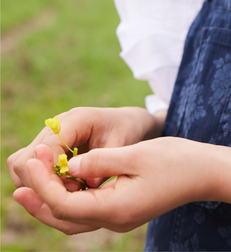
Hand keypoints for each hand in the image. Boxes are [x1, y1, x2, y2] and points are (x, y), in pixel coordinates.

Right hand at [8, 107, 164, 189]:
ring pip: (21, 166)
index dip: (52, 174)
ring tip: (72, 191)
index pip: (44, 149)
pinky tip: (68, 188)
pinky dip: (42, 183)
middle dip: (42, 183)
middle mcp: (55, 126)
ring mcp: (48, 137)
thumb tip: (90, 185)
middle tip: (73, 193)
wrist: (127, 122)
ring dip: (40, 184)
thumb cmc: (126, 130)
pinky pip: (29, 169)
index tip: (74, 189)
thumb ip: (106, 161)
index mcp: (75, 120)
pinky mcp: (47, 148)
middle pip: (24, 160)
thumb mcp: (124, 143)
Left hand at [13, 138, 215, 234]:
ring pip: (73, 219)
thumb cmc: (177, 160)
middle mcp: (115, 220)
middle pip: (64, 219)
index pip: (66, 203)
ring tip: (29, 185)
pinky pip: (86, 212)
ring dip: (49, 202)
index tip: (34, 156)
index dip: (45, 181)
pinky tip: (63, 183)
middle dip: (39, 199)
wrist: (206, 172)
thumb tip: (70, 163)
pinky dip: (68, 200)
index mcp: (117, 208)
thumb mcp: (138, 154)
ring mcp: (120, 217)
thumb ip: (101, 159)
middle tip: (20, 178)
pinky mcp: (124, 210)